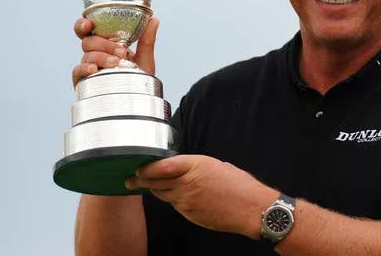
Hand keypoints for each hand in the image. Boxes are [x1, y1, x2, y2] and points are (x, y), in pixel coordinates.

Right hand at [71, 17, 159, 86]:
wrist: (138, 104)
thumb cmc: (138, 81)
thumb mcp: (145, 59)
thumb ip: (147, 40)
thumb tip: (154, 19)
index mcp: (106, 45)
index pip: (90, 30)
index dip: (84, 24)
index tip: (89, 23)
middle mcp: (95, 54)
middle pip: (88, 41)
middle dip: (103, 43)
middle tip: (121, 51)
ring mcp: (89, 68)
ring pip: (86, 55)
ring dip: (101, 56)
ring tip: (116, 62)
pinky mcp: (84, 82)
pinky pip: (77, 71)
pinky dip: (84, 68)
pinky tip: (93, 69)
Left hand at [125, 155, 277, 238]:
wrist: (250, 208)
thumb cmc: (239, 185)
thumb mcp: (217, 165)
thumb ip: (196, 167)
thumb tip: (184, 169)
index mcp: (195, 166)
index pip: (161, 167)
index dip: (146, 168)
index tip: (137, 167)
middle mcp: (187, 183)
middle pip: (155, 182)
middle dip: (140, 180)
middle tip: (130, 179)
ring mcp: (186, 201)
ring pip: (162, 194)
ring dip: (154, 190)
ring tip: (146, 186)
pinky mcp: (189, 214)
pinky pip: (174, 205)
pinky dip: (171, 199)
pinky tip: (172, 196)